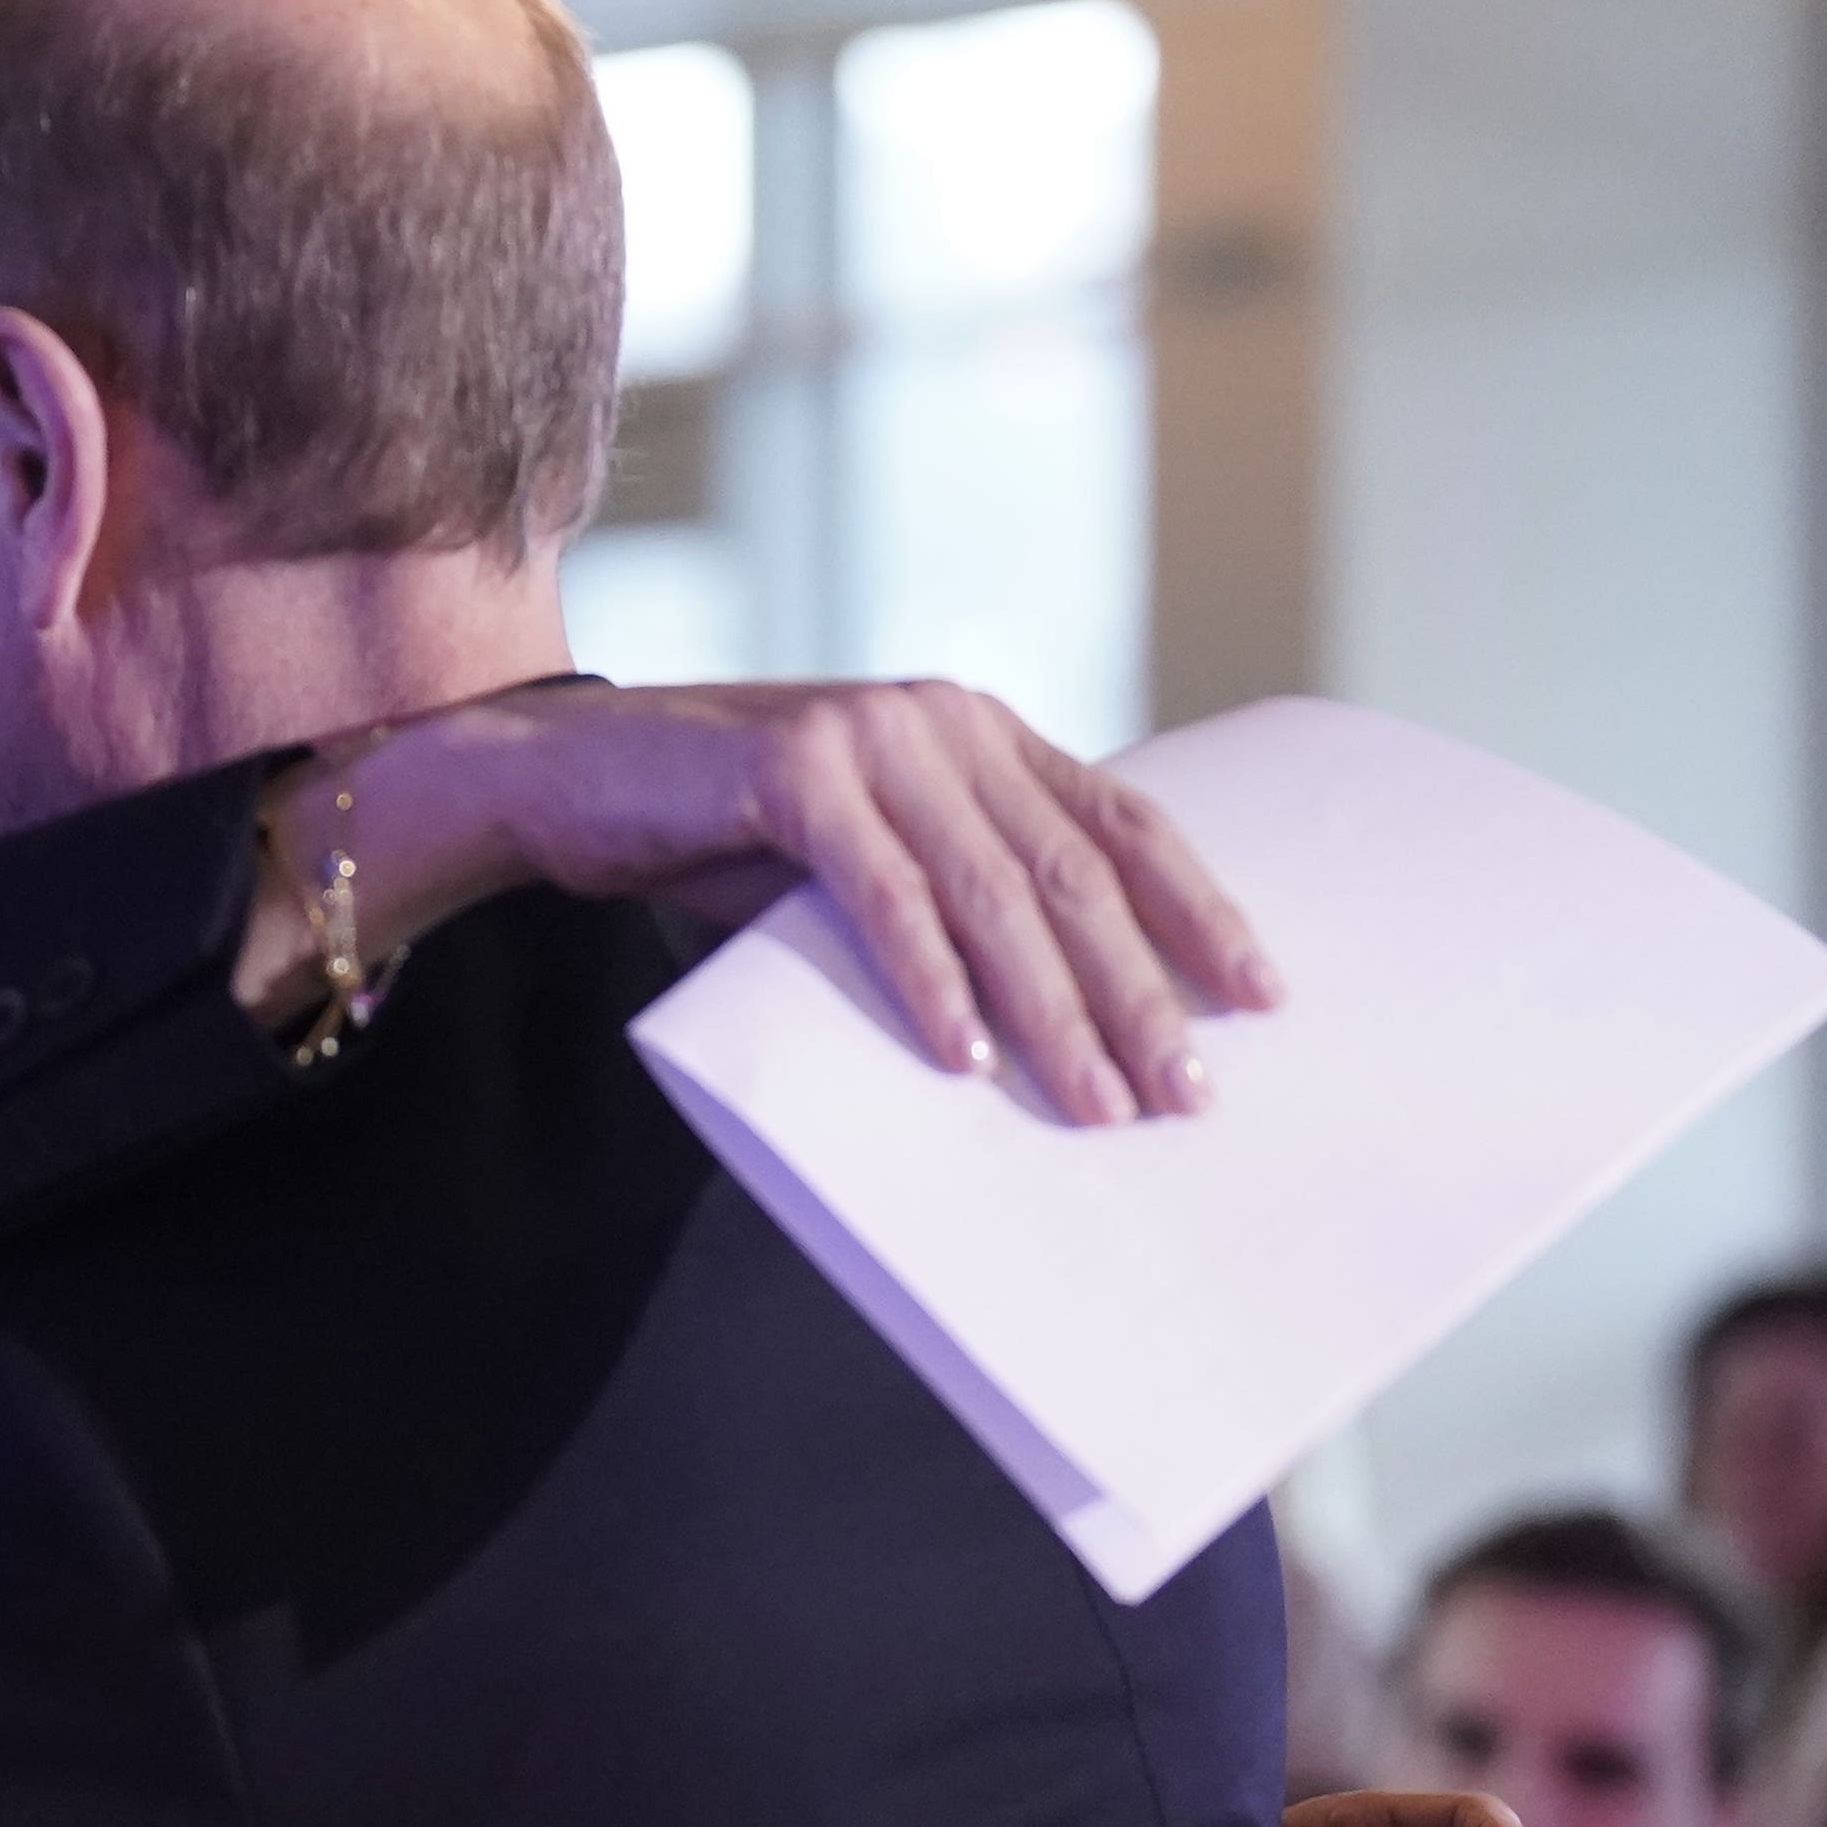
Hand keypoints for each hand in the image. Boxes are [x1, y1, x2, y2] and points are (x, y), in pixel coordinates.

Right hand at [463, 677, 1276, 1124]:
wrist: (564, 779)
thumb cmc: (718, 835)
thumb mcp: (865, 857)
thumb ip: (954, 896)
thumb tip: (1062, 1022)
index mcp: (982, 736)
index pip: (1123, 823)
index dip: (1198, 911)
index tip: (1261, 997)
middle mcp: (944, 722)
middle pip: (1074, 874)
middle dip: (1137, 995)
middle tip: (1183, 1096)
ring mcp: (873, 739)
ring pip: (994, 893)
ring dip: (1051, 1012)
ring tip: (1093, 1104)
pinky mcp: (795, 771)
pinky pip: (886, 894)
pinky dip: (929, 981)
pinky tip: (963, 1056)